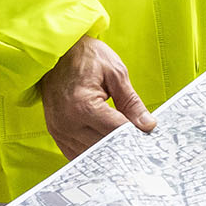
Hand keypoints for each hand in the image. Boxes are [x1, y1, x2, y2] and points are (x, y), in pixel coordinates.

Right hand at [39, 36, 155, 159]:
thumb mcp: (115, 73)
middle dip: (125, 145)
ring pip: (92, 154)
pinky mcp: (56, 134)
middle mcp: (68, 123)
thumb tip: (148, 125)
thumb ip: (131, 102)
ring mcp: (59, 131)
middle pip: (105, 146)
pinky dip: (94, 152)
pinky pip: (77, 154)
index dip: (136, 136)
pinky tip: (108, 147)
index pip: (117, 131)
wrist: (56, 51)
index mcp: (83, 106)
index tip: (149, 136)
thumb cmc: (86, 57)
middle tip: (142, 142)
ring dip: (110, 151)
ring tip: (126, 144)